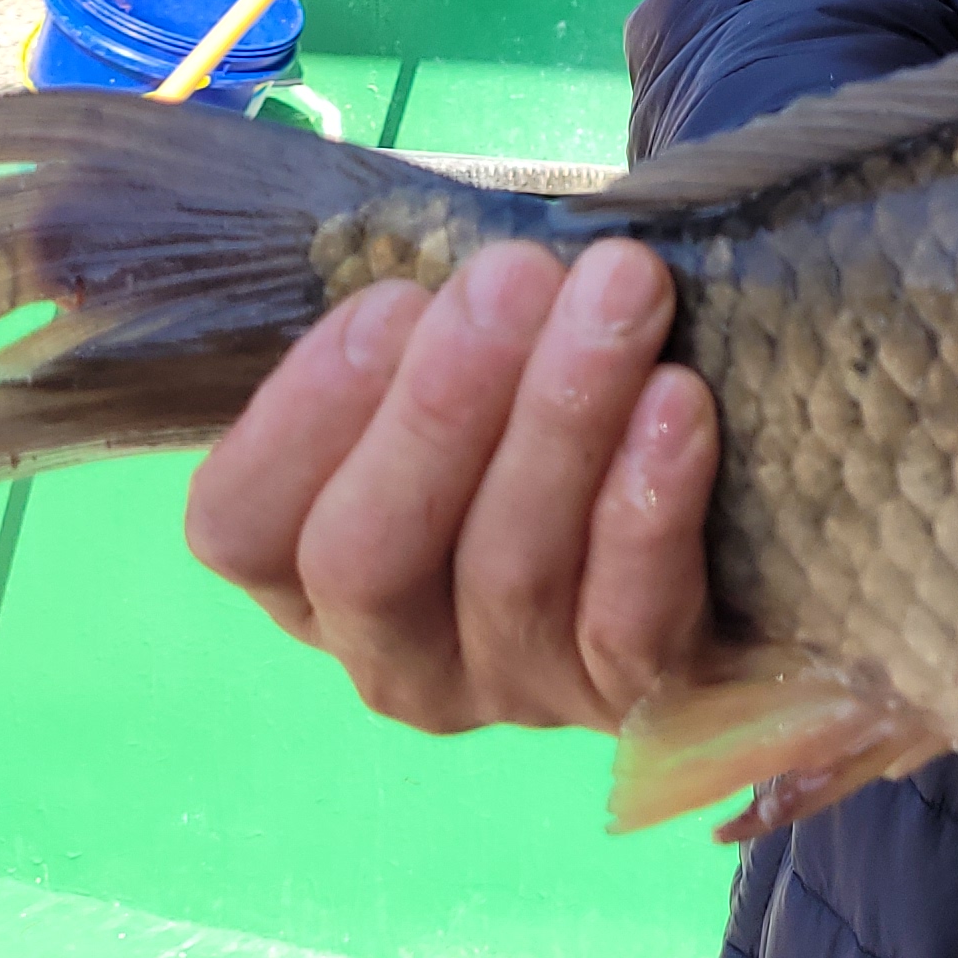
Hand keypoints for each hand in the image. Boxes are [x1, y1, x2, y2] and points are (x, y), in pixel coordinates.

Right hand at [183, 237, 713, 736]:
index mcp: (305, 575)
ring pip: (508, 571)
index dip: (303, 413)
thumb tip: (460, 260)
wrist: (715, 531)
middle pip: (369, 557)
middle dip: (439, 405)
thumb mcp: (455, 369)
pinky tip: (678, 404)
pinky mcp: (630, 696)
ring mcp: (509, 691)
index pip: (242, 525)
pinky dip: (649, 506)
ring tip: (620, 295)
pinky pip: (628, 621)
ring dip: (563, 416)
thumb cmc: (537, 415)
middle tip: (513, 278)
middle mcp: (390, 655)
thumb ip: (423, 330)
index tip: (393, 300)